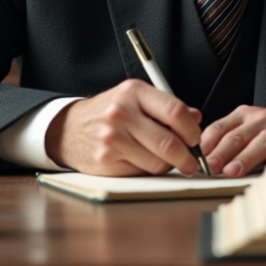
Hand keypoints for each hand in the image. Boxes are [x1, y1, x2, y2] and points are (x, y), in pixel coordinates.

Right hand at [44, 79, 202, 176]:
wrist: (68, 128)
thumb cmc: (108, 112)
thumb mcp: (135, 98)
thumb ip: (167, 107)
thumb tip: (196, 119)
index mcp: (133, 92)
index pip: (175, 112)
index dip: (192, 130)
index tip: (195, 138)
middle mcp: (121, 113)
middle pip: (169, 143)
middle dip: (187, 157)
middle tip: (191, 161)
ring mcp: (112, 139)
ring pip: (158, 163)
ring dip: (168, 165)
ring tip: (163, 159)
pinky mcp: (106, 161)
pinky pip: (141, 173)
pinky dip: (148, 171)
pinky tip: (142, 161)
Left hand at [200, 103, 265, 176]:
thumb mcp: (258, 126)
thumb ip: (235, 138)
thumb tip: (205, 161)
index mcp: (250, 115)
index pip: (222, 126)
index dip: (207, 143)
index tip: (195, 159)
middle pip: (240, 134)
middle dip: (222, 151)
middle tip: (210, 167)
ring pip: (263, 141)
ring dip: (245, 157)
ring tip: (232, 172)